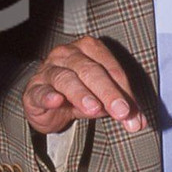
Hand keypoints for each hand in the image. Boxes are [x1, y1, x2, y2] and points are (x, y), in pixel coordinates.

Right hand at [23, 35, 146, 135]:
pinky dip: (49, 96)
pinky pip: (41, 91)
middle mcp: (68, 54)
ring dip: (82, 94)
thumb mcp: (101, 97)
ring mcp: (48, 70)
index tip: (134, 113)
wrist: (45, 103)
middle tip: (121, 111)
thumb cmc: (77, 93)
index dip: (124, 91)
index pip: (111, 68)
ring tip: (94, 109)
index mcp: (89, 49)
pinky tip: (57, 101)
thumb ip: (118, 105)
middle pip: (91, 71)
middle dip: (109, 93)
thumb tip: (137, 121)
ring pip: (66, 79)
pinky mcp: (34, 89)